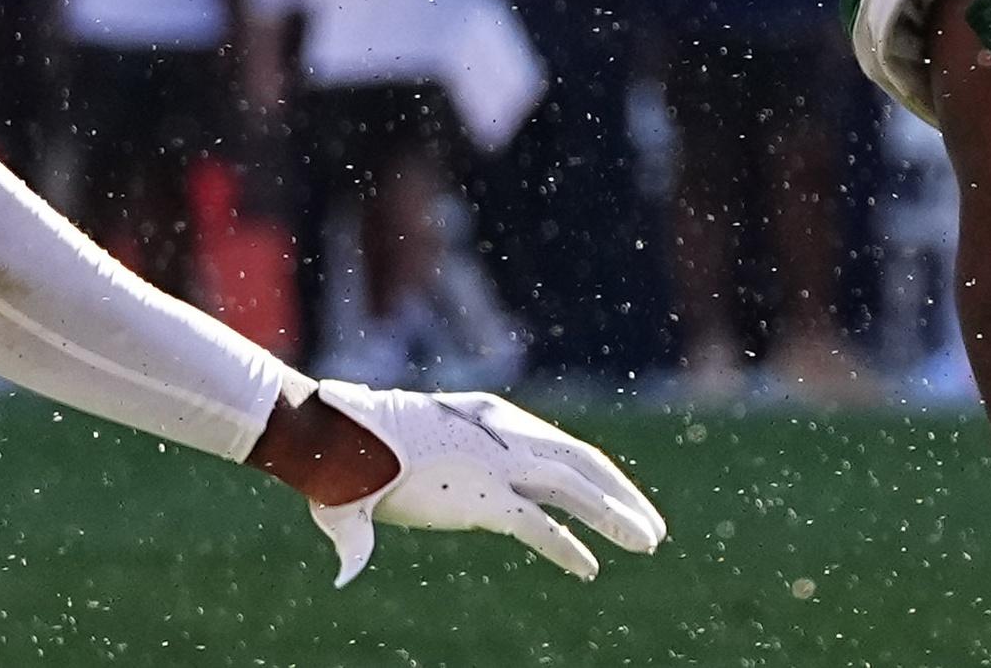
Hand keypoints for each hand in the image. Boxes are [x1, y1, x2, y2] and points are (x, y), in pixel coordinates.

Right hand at [294, 381, 663, 584]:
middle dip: (622, 496)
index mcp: (491, 419)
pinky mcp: (484, 499)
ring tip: (650, 544)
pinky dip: (567, 547)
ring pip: (578, 490)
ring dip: (617, 517)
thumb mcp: (393, 467)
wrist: (337, 436)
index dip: (591, 475)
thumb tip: (347, 571)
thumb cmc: (351, 448)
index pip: (557, 446)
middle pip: (584, 465)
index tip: (615, 497)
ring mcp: (499, 467)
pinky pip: (539, 526)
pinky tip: (590, 569)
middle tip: (652, 529)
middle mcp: (506, 437)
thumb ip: (394, 511)